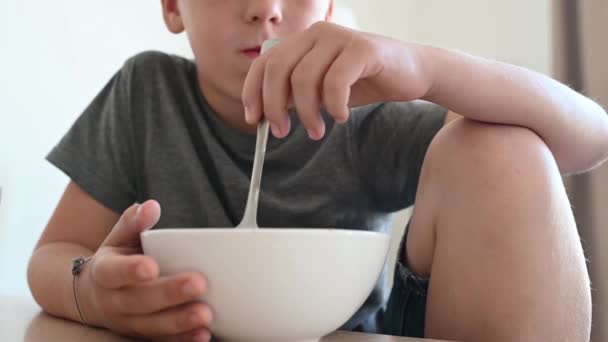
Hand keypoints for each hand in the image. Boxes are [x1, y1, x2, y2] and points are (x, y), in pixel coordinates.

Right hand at [81, 200, 212, 341]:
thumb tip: (150, 206)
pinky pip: (163, 341)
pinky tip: (203, 334)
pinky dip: (183, 339)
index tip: (151, 266)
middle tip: (197, 284)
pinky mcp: (144, 335)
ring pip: (153, 325)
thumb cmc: (115, 261)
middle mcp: (113, 301)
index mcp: (104, 273)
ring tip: (205, 313)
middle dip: (169, 293)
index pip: (113, 272)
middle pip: (139, 300)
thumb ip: (133, 222)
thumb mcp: (118, 238)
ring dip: (179, 321)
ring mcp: (128, 322)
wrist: (92, 297)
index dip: (130, 270)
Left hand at [242, 21, 432, 139]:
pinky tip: (341, 116)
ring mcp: (339, 38)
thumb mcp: (321, 90)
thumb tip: (266, 114)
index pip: (264, 62)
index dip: (253, 92)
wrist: (411, 73)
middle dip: (274, 106)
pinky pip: (335, 82)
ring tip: (318, 130)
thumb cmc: (364, 82)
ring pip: (303, 78)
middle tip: (281, 131)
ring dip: (307, 113)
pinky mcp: (362, 49)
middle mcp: (317, 34)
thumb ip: (295, 95)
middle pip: (277, 69)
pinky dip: (334, 106)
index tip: (253, 120)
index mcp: (302, 41)